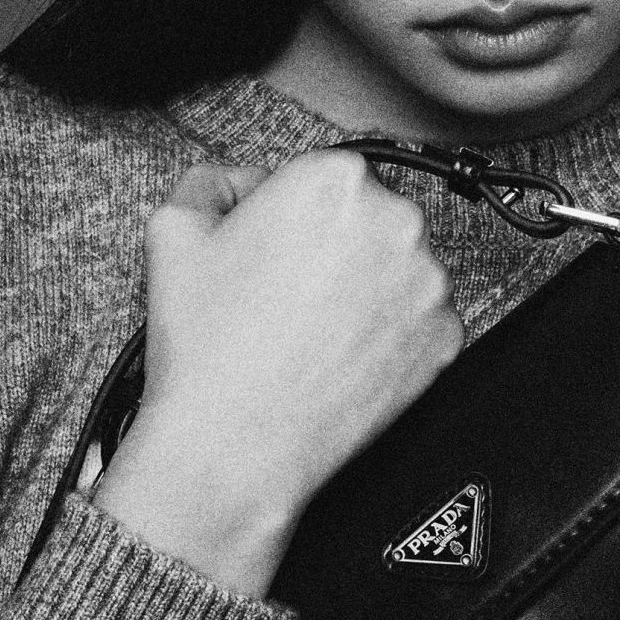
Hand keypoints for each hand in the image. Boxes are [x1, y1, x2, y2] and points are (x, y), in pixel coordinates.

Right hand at [96, 152, 462, 594]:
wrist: (235, 445)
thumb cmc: (208, 347)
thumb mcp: (173, 230)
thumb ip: (213, 180)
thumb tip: (242, 182)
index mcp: (333, 179)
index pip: (326, 175)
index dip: (295, 211)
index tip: (280, 244)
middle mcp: (394, 221)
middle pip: (369, 218)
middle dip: (337, 246)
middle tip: (290, 291)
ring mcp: (428, 283)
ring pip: (398, 269)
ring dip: (367, 288)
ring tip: (313, 328)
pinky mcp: (446, 338)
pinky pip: (420, 321)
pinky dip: (390, 334)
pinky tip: (342, 353)